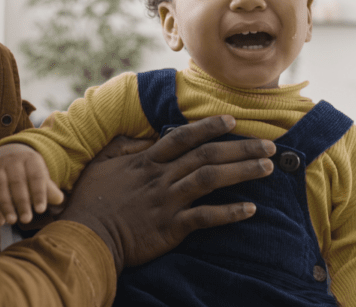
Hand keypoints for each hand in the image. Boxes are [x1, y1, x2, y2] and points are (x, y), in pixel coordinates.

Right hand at [0, 143, 64, 224]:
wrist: (12, 160)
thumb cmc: (31, 174)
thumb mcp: (42, 177)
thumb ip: (50, 189)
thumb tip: (58, 199)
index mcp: (30, 160)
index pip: (36, 176)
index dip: (38, 194)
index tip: (40, 210)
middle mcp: (13, 162)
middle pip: (17, 182)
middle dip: (21, 202)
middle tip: (26, 220)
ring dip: (5, 205)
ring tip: (11, 221)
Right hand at [57, 115, 274, 273]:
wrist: (87, 235)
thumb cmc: (90, 200)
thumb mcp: (101, 164)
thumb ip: (122, 147)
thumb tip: (140, 135)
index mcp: (146, 160)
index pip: (183, 137)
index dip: (209, 127)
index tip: (233, 121)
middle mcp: (160, 177)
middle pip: (206, 155)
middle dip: (239, 148)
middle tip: (267, 144)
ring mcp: (167, 201)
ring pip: (210, 179)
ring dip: (242, 172)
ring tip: (267, 168)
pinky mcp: (170, 227)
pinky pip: (205, 217)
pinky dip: (229, 213)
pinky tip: (250, 209)